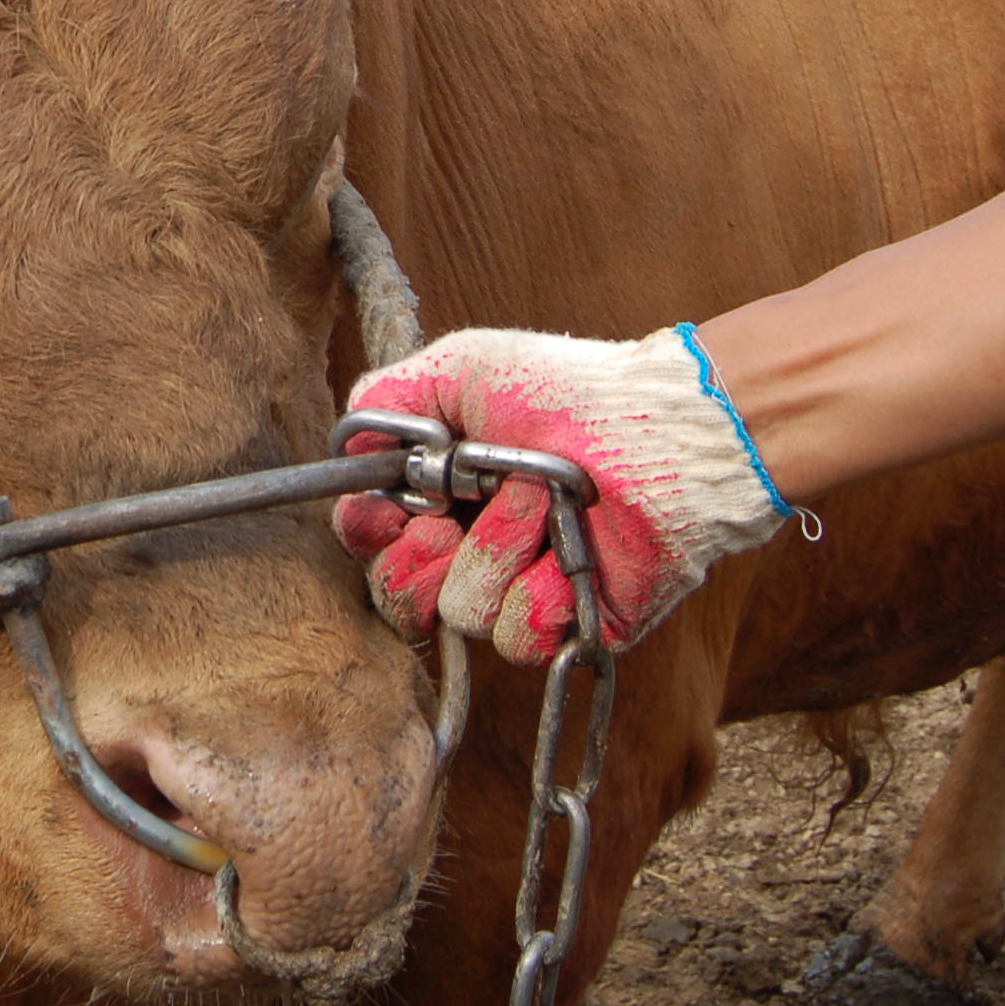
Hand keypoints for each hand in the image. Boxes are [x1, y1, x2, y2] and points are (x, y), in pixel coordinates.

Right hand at [332, 325, 791, 662]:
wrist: (658, 431)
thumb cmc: (566, 390)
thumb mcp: (458, 368)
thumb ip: (385, 401)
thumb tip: (347, 451)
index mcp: (440, 494)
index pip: (367, 541)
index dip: (368, 532)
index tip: (393, 507)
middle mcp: (472, 548)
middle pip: (396, 597)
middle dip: (419, 555)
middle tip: (455, 512)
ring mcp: (520, 590)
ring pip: (460, 612)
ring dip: (499, 548)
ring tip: (543, 502)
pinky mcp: (568, 626)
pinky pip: (519, 637)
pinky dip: (542, 591)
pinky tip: (571, 550)